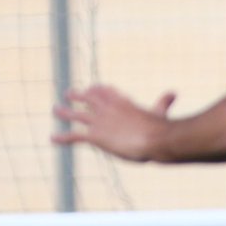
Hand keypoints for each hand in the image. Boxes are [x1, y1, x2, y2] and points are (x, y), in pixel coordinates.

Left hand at [52, 84, 175, 161]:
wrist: (153, 138)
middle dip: (78, 95)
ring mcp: (100, 121)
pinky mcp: (96, 136)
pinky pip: (74, 135)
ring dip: (64, 111)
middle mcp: (108, 108)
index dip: (97, 89)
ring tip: (55, 109)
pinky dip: (62, 136)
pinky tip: (52, 138)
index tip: (92, 88)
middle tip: (68, 93)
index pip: (105, 91)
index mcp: (122, 101)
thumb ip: (163, 102)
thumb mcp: (160, 112)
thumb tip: (173, 92)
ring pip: (76, 113)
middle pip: (88, 98)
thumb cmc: (160, 128)